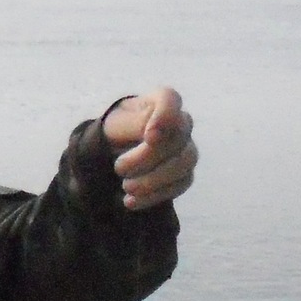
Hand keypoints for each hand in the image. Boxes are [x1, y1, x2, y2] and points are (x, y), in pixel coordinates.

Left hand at [100, 87, 196, 210]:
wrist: (115, 154)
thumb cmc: (116, 131)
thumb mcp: (115, 124)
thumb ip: (135, 123)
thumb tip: (154, 135)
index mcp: (160, 101)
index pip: (170, 99)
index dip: (164, 117)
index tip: (149, 137)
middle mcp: (180, 123)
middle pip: (178, 138)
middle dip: (148, 157)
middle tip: (119, 168)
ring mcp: (186, 149)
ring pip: (184, 164)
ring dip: (153, 180)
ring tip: (126, 187)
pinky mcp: (184, 174)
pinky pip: (179, 185)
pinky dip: (154, 196)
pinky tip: (131, 201)